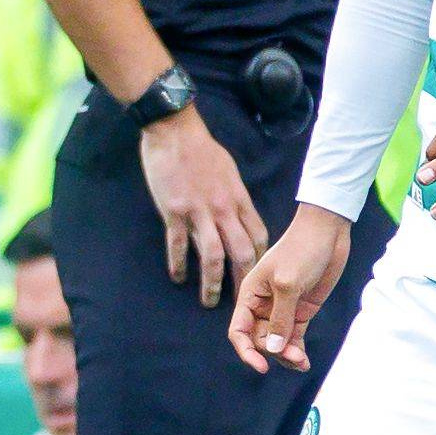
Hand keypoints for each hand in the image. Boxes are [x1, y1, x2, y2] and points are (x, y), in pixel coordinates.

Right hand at [137, 100, 267, 306]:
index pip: (258, 236)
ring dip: (212, 283)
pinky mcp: (174, 211)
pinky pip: (178, 244)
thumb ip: (236, 198)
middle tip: (243, 303)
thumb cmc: (203, 150)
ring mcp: (198, 212)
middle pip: (241, 252)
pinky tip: (178, 277)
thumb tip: (241, 219)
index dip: (261, 260)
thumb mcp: (230, 172)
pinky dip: (178, 263)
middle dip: (244, 281)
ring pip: (212, 255)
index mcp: (239, 199)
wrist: (175, 132)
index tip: (259, 277)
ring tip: (210, 301)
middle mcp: (223, 209)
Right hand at [228, 205, 350, 372]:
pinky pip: (293, 338)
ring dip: (287, 356)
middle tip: (296, 356)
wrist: (327, 233)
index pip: (239, 330)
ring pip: (277, 342)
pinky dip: (297, 351)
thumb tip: (272, 349)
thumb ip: (280, 319)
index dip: (246, 351)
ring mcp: (282, 309)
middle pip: (259, 340)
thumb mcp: (288, 284)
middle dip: (274, 353)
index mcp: (250, 295)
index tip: (261, 366)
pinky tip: (304, 362)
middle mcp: (262, 305)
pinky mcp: (300, 311)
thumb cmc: (301, 250)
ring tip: (302, 361)